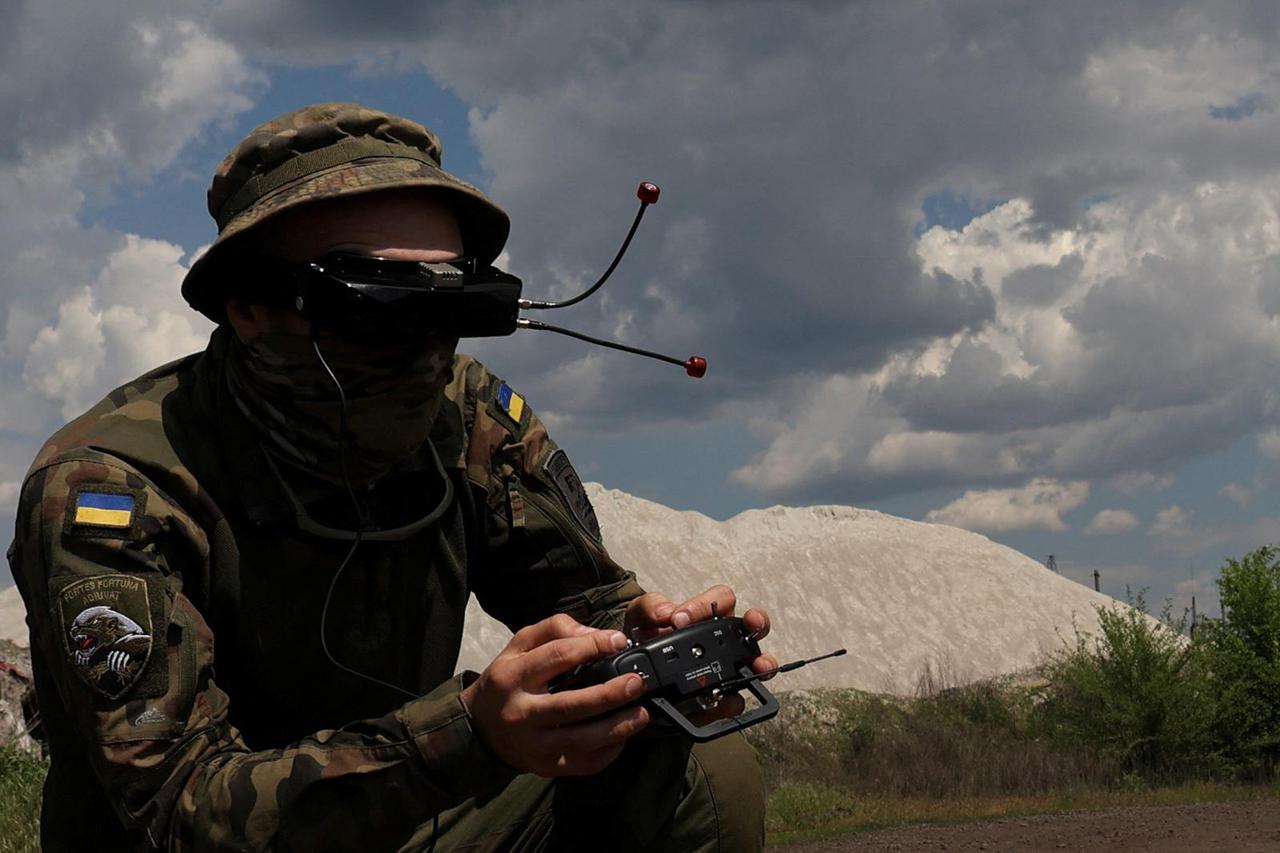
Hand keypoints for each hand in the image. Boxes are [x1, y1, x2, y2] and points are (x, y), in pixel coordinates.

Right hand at [462, 613, 649, 776]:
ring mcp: (532, 745)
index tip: (618, 641)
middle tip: (637, 683)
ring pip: (579, 740)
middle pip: (570, 705)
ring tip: (641, 714)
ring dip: (616, 728)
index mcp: (512, 676)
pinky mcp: (543, 767)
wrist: (479, 728)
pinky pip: (580, 765)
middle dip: (609, 695)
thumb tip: (594, 635)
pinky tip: (623, 737)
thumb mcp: (520, 645)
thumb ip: (554, 629)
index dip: (591, 646)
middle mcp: (521, 713)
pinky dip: (606, 753)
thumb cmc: (507, 680)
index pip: (556, 657)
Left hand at [622, 584, 777, 720]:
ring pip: (758, 663)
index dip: (703, 605)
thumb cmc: (645, 642)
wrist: (636, 682)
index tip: (679, 619)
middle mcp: (724, 639)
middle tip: (751, 624)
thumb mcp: (640, 618)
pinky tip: (718, 700)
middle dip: (758, 622)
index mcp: (707, 615)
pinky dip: (729, 702)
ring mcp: (729, 669)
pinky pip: (734, 701)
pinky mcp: (722, 699)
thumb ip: (650, 607)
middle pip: (755, 624)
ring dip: (762, 662)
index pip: (720, 598)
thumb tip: (666, 612)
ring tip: (758, 667)